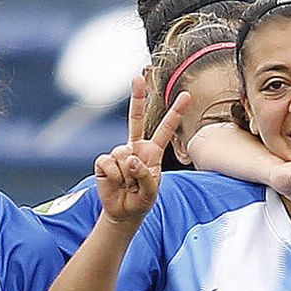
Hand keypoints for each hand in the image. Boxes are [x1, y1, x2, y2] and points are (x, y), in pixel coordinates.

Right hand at [93, 75, 187, 225]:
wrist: (123, 212)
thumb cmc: (141, 200)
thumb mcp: (151, 191)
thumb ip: (145, 174)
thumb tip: (130, 159)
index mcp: (152, 152)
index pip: (165, 129)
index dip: (175, 113)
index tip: (186, 95)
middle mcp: (135, 148)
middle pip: (135, 119)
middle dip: (137, 98)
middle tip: (137, 78)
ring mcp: (119, 153)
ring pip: (122, 155)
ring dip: (125, 175)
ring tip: (126, 185)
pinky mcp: (104, 162)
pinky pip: (108, 163)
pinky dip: (112, 176)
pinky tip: (115, 183)